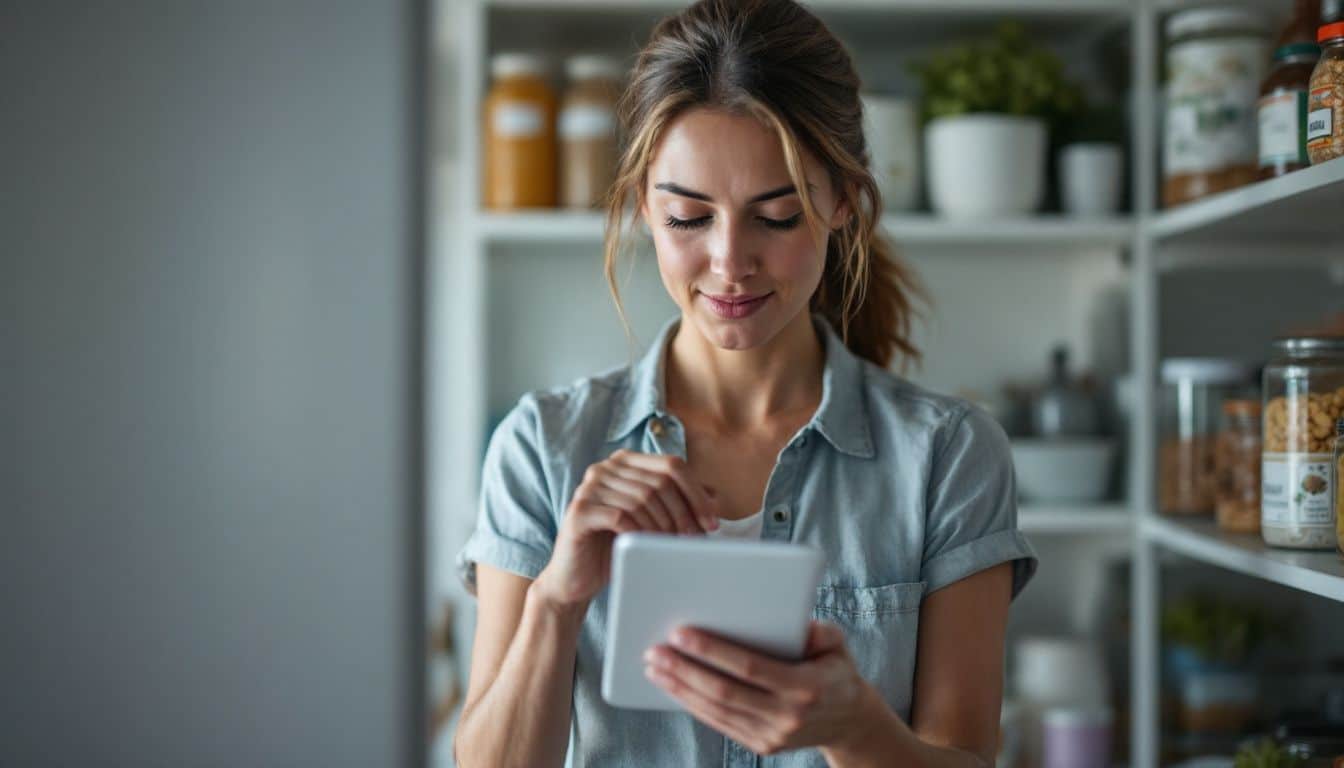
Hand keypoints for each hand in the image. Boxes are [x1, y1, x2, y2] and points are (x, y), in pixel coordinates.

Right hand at [532, 449, 719, 611]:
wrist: (576, 578)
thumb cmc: (617, 546)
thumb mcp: (654, 520)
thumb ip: (680, 503)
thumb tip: (716, 497)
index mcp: (626, 462)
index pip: (672, 465)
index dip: (697, 493)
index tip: (712, 523)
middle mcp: (605, 467)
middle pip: (659, 482)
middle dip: (684, 514)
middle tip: (693, 541)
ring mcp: (589, 486)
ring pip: (642, 499)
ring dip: (664, 526)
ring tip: (673, 547)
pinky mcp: (579, 510)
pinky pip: (620, 516)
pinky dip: (641, 533)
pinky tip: (647, 548)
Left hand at [643, 621, 877, 756]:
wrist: (850, 721)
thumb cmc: (835, 670)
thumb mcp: (837, 644)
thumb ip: (819, 631)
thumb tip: (792, 623)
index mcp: (805, 685)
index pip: (750, 667)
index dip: (713, 651)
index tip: (681, 633)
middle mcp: (787, 715)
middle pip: (724, 692)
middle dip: (684, 670)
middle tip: (654, 650)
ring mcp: (773, 735)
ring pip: (716, 711)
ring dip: (680, 688)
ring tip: (654, 666)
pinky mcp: (762, 746)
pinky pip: (720, 724)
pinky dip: (693, 704)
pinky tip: (674, 686)